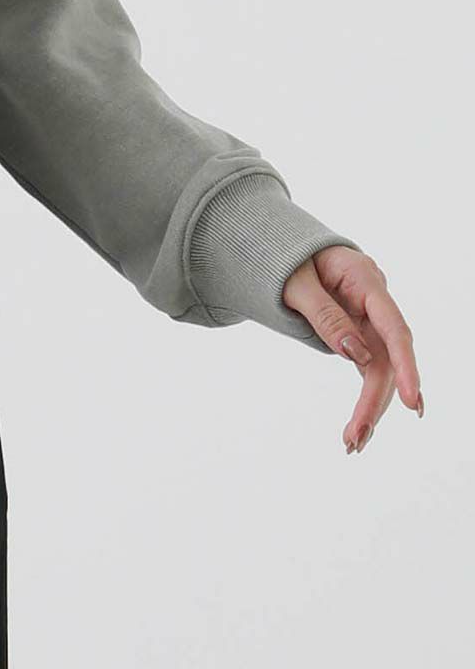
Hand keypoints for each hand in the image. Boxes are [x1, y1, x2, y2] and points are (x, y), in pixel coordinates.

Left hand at [282, 244, 422, 453]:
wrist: (280, 248)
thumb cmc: (284, 258)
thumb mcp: (293, 283)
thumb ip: (324, 315)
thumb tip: (356, 355)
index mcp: (363, 279)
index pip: (394, 327)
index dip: (406, 366)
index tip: (412, 402)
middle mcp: (374, 301)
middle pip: (386, 357)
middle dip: (374, 400)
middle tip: (356, 438)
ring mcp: (368, 317)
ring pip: (380, 368)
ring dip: (370, 406)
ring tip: (353, 442)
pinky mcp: (360, 331)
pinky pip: (369, 367)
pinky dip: (365, 395)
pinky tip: (362, 427)